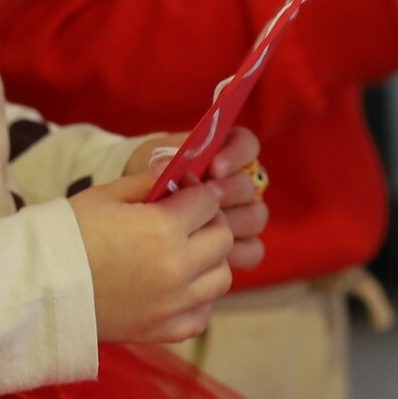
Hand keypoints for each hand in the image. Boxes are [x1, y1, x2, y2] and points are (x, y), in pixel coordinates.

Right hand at [71, 168, 236, 344]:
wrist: (37, 288)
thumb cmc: (69, 234)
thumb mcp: (107, 196)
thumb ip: (151, 183)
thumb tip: (179, 175)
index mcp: (163, 228)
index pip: (208, 200)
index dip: (196, 191)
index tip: (181, 192)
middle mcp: (177, 268)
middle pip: (223, 238)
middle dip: (208, 222)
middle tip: (186, 220)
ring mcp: (173, 304)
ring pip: (222, 277)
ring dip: (208, 261)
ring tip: (182, 254)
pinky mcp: (163, 331)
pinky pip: (203, 314)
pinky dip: (197, 300)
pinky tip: (175, 286)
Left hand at [125, 128, 268, 273]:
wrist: (141, 206)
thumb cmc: (152, 178)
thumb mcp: (156, 163)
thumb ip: (168, 160)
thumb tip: (166, 165)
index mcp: (226, 154)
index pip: (247, 145)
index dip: (236, 154)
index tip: (215, 166)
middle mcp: (241, 183)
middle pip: (252, 185)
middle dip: (232, 189)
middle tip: (210, 195)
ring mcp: (244, 214)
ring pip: (256, 216)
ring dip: (235, 220)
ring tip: (207, 226)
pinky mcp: (242, 245)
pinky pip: (254, 249)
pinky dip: (239, 251)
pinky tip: (218, 253)